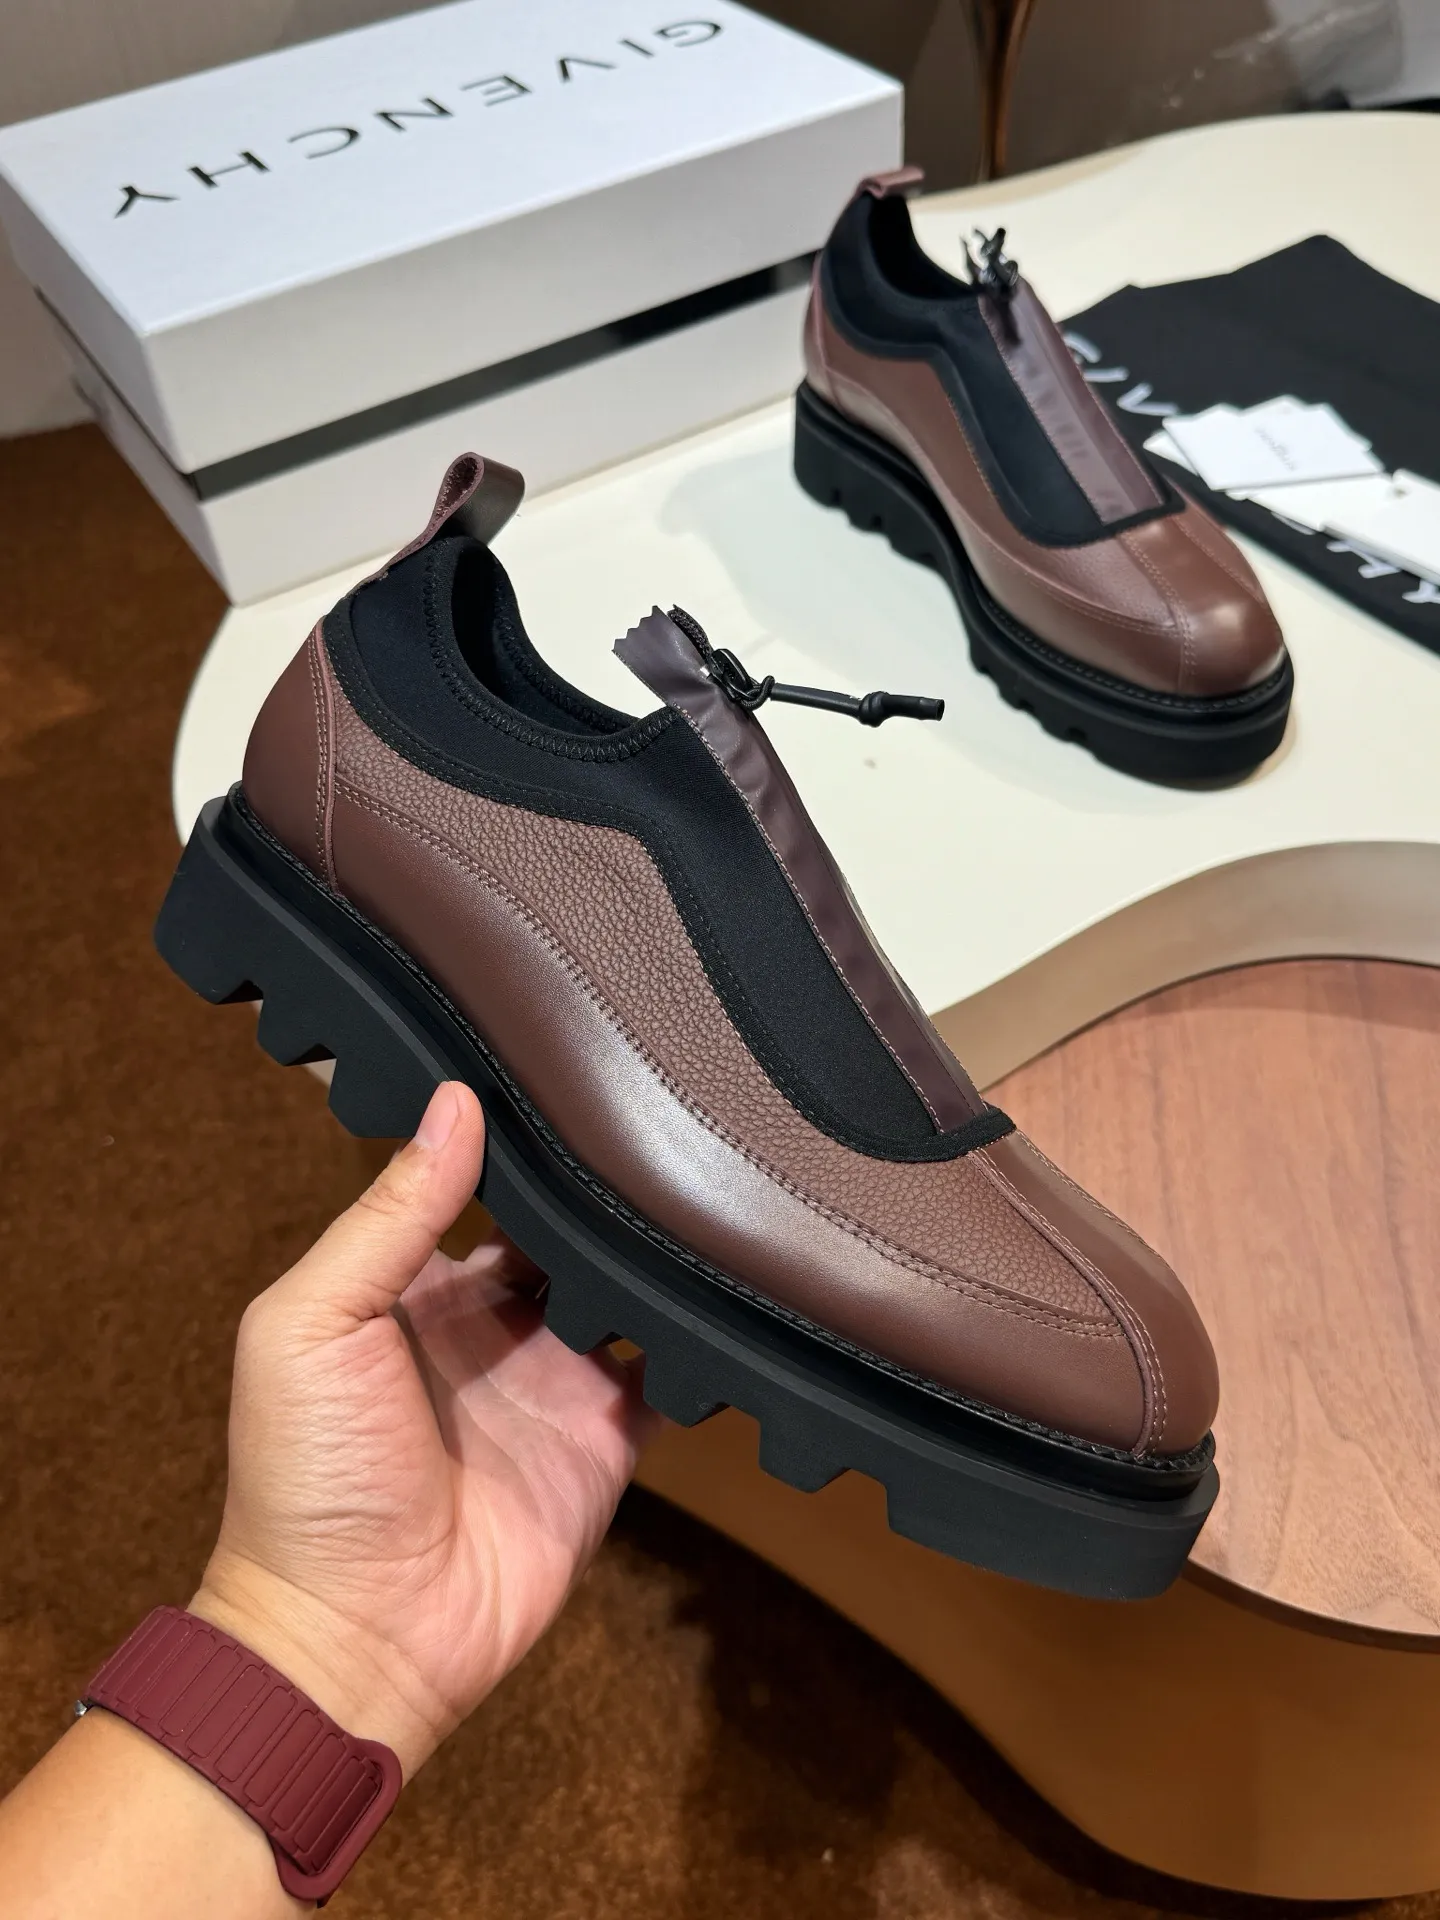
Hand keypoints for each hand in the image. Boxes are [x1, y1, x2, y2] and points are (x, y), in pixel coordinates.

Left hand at [191, 1081, 657, 1776]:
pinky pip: (665, 1378)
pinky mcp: (604, 1443)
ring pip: (623, 1294)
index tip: (575, 1082)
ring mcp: (552, 1386)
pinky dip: (698, 1340)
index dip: (524, 1147)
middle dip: (604, 1192)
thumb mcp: (313, 1322)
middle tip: (667, 1120)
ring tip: (711, 1184)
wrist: (355, 1637)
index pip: (481, 1193)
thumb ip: (388, 1216)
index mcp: (412, 1292)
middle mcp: (489, 1330)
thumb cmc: (304, 1479)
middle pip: (565, 1237)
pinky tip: (730, 1286)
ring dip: (656, 1254)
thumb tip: (454, 1101)